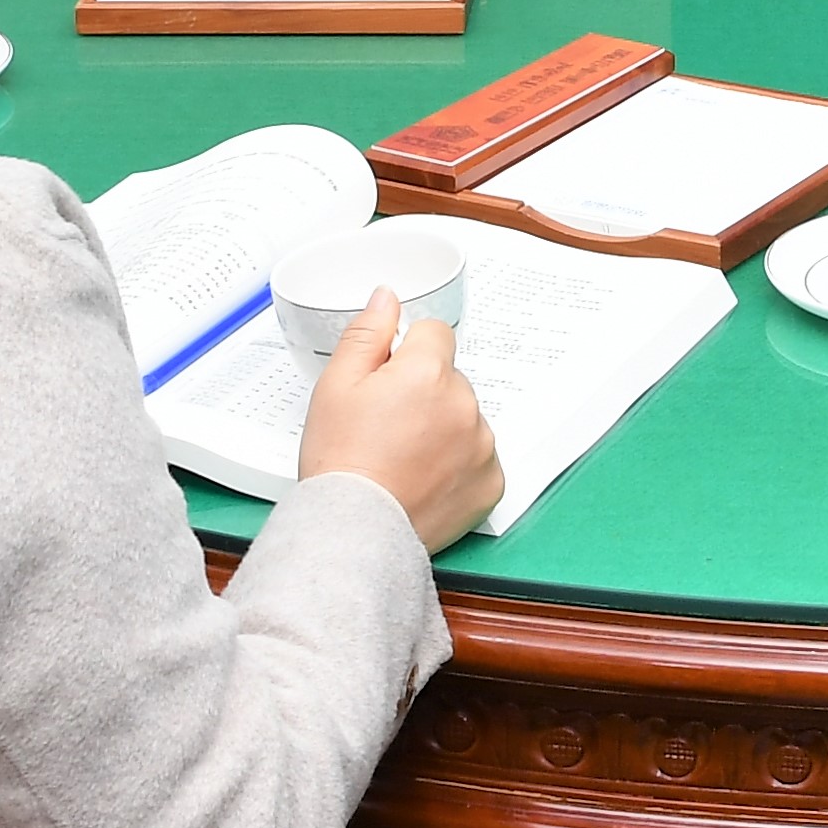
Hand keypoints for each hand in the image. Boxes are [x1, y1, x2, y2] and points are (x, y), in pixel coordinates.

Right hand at [296, 294, 505, 551]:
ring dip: (442, 428)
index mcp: (428, 371)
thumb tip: (387, 298)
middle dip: (424, 393)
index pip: (433, 334)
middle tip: (386, 427)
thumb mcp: (336, 386)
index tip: (386, 382)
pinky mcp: (492, 483)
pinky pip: (478, 458)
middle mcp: (465, 404)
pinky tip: (425, 479)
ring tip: (402, 458)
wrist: (355, 530)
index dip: (406, 354)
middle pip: (449, 378)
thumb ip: (367, 334)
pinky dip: (458, 465)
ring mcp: (483, 445)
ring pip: (464, 417)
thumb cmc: (340, 461)